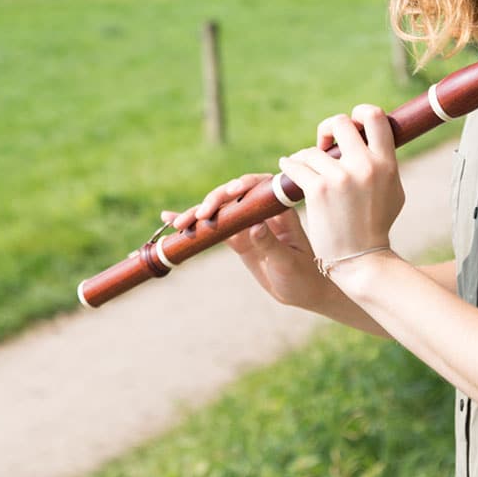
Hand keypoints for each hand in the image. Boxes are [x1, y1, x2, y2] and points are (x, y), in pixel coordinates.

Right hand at [157, 172, 353, 313]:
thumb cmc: (304, 275)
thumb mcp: (288, 262)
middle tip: (200, 216)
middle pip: (233, 196)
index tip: (231, 192)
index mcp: (280, 209)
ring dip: (197, 213)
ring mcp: (247, 224)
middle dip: (214, 201)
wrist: (306, 291)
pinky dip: (194, 224)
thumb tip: (254, 226)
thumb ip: (270, 243)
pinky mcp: (237, 238)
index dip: (243, 186)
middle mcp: (262, 211)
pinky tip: (171, 220)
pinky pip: (213, 228)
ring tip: (178, 223)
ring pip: (219, 211)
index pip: (258, 187)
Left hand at [276, 104, 403, 275]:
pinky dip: (289, 166)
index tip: (350, 126)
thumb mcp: (394, 190)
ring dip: (305, 156)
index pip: (374, 116)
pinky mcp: (317, 190)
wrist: (362, 258)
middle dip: (327, 129)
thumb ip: (385, 163)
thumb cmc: (377, 224)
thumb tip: (374, 137)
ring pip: (312, 149)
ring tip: (304, 167)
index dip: (359, 113)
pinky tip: (288, 169)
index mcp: (386, 163)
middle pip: (340, 122)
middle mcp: (364, 166)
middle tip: (324, 143)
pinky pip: (296, 165)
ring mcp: (340, 177)